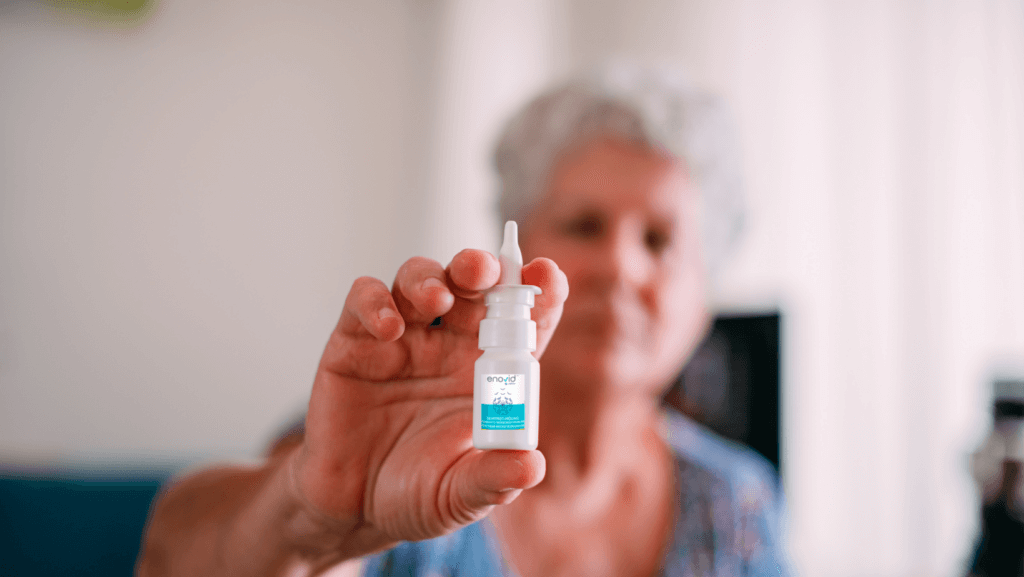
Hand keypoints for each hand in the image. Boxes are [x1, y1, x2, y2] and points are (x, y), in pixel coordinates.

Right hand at [292, 249, 567, 550]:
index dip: (540, 293)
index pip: (525, 320)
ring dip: (430, 279)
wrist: (352, 509)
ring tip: (435, 300)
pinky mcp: (355, 341)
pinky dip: (375, 302)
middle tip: (485, 271)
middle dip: (483, 267)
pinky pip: (365, 300)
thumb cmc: (416, 494)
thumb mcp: (460, 496)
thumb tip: (531, 465)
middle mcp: (451, 345)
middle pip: (473, 285)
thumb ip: (492, 479)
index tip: (547, 276)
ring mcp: (403, 338)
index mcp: (490, 372)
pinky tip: (388, 327)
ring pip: (419, 279)